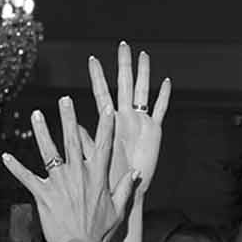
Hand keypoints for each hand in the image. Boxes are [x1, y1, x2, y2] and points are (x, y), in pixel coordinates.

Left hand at [2, 97, 134, 241]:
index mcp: (97, 176)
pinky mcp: (42, 195)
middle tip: (64, 99)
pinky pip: (26, 177)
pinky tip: (5, 156)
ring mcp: (59, 183)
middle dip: (68, 117)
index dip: (105, 126)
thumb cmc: (100, 232)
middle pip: (73, 139)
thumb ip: (125, 188)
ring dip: (41, 131)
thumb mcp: (118, 210)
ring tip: (36, 115)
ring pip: (49, 151)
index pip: (103, 145)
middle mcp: (78, 174)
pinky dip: (15, 167)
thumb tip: (135, 173)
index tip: (106, 109)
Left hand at [89, 42, 170, 204]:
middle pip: (124, 86)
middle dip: (123, 65)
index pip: (102, 94)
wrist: (123, 197)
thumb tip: (74, 126)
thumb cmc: (105, 180)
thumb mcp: (94, 160)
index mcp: (109, 124)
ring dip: (144, 74)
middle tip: (123, 45)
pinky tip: (167, 82)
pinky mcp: (154, 132)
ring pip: (143, 93)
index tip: (92, 59)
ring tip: (143, 55)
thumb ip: (88, 142)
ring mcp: (140, 123)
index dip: (97, 77)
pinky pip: (160, 111)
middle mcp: (125, 119)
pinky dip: (164, 98)